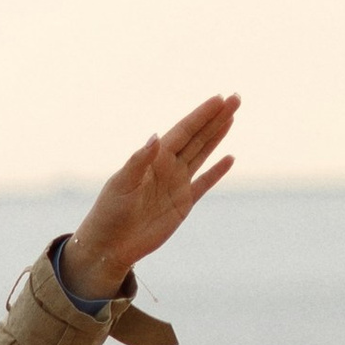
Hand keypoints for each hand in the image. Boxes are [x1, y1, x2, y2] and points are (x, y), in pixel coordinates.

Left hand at [60, 94, 238, 298]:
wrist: (109, 246)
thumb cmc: (109, 213)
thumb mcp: (122, 184)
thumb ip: (140, 161)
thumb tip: (156, 136)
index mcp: (153, 159)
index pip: (182, 131)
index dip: (201, 115)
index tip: (219, 99)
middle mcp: (167, 167)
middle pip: (197, 137)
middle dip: (216, 118)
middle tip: (235, 98)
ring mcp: (176, 185)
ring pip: (202, 154)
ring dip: (217, 136)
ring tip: (232, 117)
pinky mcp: (182, 204)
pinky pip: (204, 184)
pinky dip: (217, 172)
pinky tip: (229, 158)